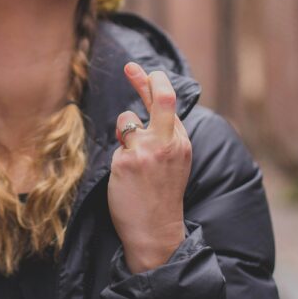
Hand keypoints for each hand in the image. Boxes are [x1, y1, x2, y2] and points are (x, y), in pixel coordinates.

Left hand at [107, 62, 191, 272]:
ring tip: (131, 160)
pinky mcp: (127, 161)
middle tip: (131, 67)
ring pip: (126, 120)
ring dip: (122, 133)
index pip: (169, 104)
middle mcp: (168, 142)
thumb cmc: (161, 197)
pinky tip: (126, 179)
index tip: (142, 71)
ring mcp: (148, 151)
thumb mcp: (173, 162)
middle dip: (145, 79)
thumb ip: (163, 137)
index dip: (154, 84)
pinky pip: (115, 147)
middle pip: (161, 98)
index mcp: (181, 142)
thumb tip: (141, 114)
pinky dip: (117, 157)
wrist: (156, 231)